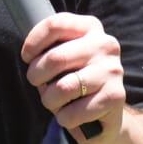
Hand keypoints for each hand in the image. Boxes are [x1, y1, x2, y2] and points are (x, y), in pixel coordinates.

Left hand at [22, 13, 126, 143]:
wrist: (107, 113)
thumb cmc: (75, 79)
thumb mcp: (64, 56)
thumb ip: (50, 48)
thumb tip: (30, 56)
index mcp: (90, 27)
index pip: (54, 25)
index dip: (33, 43)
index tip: (27, 57)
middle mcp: (104, 44)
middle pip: (55, 58)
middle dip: (36, 76)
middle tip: (38, 83)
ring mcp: (112, 70)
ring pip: (62, 88)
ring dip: (49, 100)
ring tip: (55, 102)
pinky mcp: (115, 96)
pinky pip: (73, 112)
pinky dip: (64, 118)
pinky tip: (70, 115)